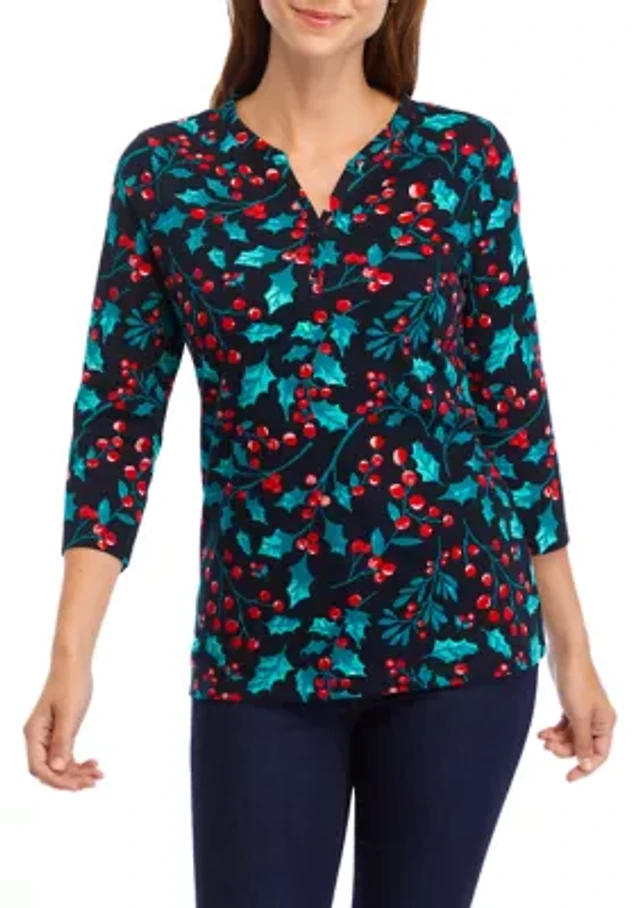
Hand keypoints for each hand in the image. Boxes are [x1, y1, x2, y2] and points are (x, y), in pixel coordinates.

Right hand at [23, 657, 103, 791]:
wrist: (74, 665)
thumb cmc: (70, 684)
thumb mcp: (69, 714)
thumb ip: (63, 742)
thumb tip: (57, 769)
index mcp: (34, 733)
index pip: (38, 768)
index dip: (56, 780)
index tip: (77, 786)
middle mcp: (38, 737)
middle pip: (49, 770)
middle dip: (70, 779)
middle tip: (93, 781)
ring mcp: (48, 736)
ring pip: (59, 764)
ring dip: (77, 772)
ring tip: (98, 774)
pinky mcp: (59, 732)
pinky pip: (65, 754)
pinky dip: (78, 761)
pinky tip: (93, 763)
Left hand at [537, 651, 615, 781]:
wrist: (565, 654)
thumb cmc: (576, 682)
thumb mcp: (578, 715)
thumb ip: (582, 741)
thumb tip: (586, 764)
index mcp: (606, 723)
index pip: (599, 754)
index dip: (585, 767)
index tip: (569, 777)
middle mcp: (598, 720)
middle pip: (582, 746)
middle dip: (565, 749)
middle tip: (547, 746)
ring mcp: (584, 712)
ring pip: (572, 737)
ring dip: (557, 740)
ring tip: (543, 738)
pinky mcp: (571, 705)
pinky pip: (564, 726)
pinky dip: (554, 731)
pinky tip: (542, 733)